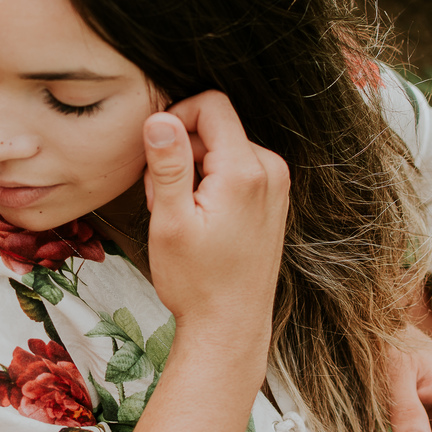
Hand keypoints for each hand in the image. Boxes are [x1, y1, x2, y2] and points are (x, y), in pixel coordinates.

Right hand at [142, 92, 289, 343]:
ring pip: (223, 148)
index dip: (176, 117)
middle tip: (162, 198)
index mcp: (246, 171)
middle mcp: (270, 171)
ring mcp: (275, 186)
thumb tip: (160, 118)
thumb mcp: (170, 221)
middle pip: (216, 127)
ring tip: (180, 213)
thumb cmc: (197, 282)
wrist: (229, 327)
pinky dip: (211, 184)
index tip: (156, 152)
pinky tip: (199, 219)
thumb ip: (168, 164)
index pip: (211, 105)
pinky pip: (236, 169)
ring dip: (193, 170)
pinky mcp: (272, 200)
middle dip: (181, 152)